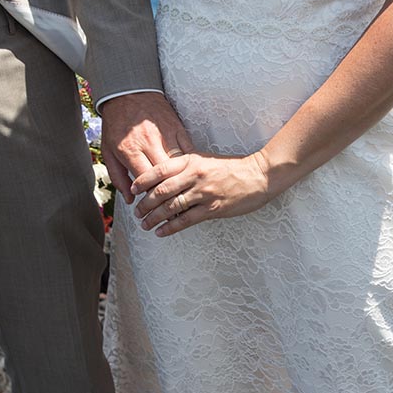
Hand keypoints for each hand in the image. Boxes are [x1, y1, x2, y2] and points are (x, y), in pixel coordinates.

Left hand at [100, 92, 193, 203]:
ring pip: (178, 165)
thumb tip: (130, 200)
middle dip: (168, 193)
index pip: (144, 182)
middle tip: (170, 205)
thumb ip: (118, 177)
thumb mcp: (108, 151)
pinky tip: (190, 173)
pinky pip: (187, 151)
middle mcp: (149, 144)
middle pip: (164, 176)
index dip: (150, 198)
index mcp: (130, 151)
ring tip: (182, 193)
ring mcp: (165, 135)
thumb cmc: (117, 124)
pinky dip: (189, 164)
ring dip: (181, 181)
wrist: (128, 92)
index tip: (154, 207)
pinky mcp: (177, 128)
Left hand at [131, 152, 273, 236]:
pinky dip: (170, 227)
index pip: (159, 170)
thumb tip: (165, 178)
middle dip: (145, 204)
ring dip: (154, 218)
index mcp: (191, 161)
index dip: (142, 180)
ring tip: (145, 224)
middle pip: (161, 191)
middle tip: (137, 212)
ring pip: (170, 207)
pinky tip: (161, 232)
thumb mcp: (206, 160)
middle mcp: (194, 175)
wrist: (259, 174)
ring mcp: (203, 192)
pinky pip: (185, 220)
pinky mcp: (212, 208)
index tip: (132, 189)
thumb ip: (186, 166)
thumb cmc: (233, 167)